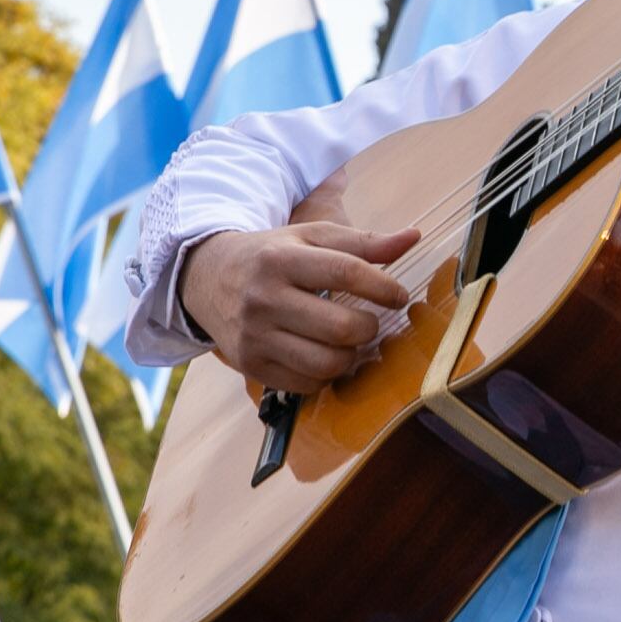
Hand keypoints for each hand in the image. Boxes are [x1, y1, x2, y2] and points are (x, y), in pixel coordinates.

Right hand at [178, 222, 420, 392]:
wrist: (207, 278)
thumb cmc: (272, 256)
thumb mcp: (310, 238)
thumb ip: (363, 241)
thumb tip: (413, 237)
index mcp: (281, 259)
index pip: (345, 273)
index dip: (383, 287)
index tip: (398, 296)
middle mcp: (264, 299)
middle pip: (340, 327)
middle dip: (368, 327)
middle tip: (369, 321)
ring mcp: (255, 337)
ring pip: (327, 363)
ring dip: (351, 356)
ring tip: (350, 341)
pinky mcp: (252, 367)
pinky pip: (307, 384)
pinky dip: (327, 374)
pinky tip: (325, 355)